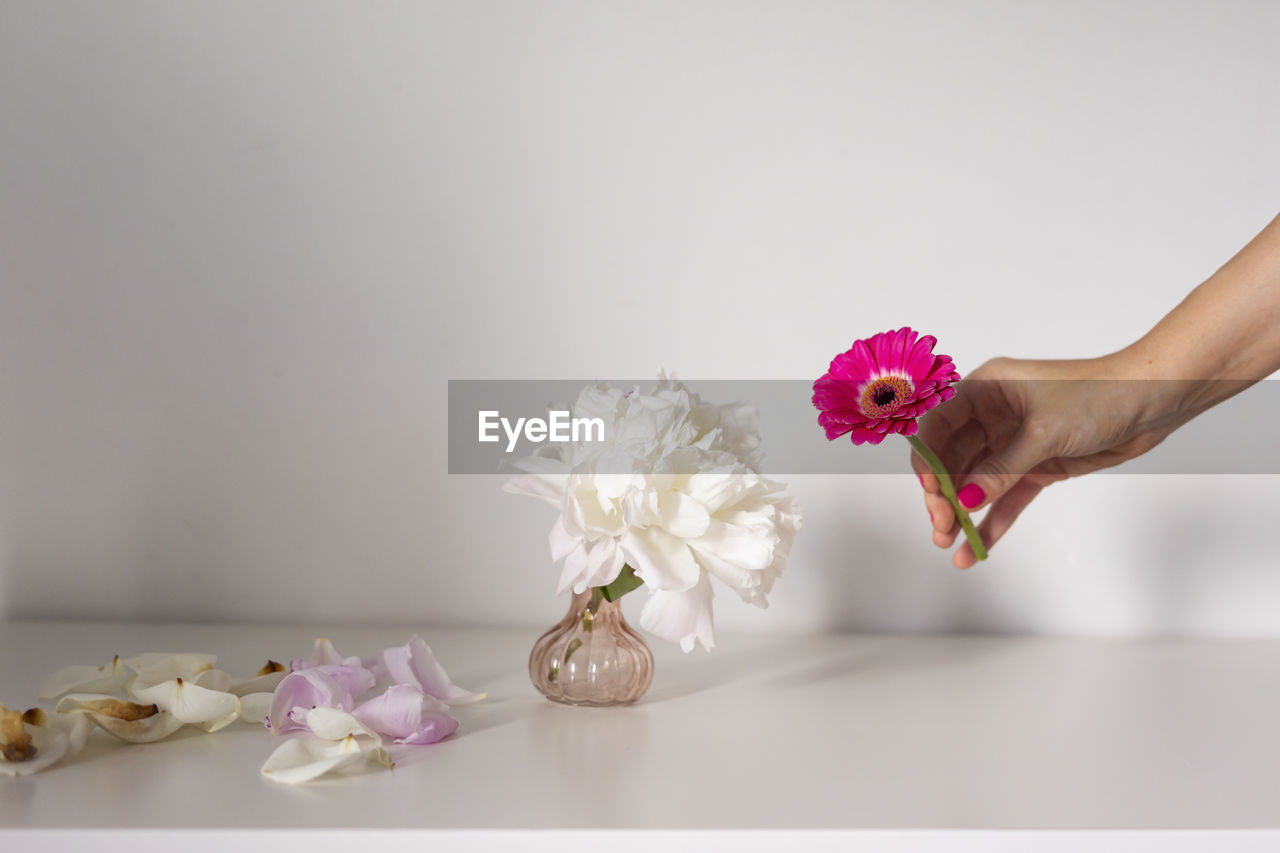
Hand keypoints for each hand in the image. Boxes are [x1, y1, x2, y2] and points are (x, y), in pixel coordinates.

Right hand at [911, 354, 1184, 567]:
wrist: (1153, 399)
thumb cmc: (1099, 394)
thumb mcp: (1044, 433)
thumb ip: (1001, 469)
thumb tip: (964, 501)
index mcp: (986, 389)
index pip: (938, 424)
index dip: (927, 458)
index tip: (930, 491)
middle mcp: (993, 414)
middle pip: (953, 458)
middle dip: (943, 494)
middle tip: (942, 526)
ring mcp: (1013, 442)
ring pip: (977, 482)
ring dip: (963, 513)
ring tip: (951, 544)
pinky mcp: (1036, 466)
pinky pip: (1006, 496)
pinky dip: (993, 520)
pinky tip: (979, 547)